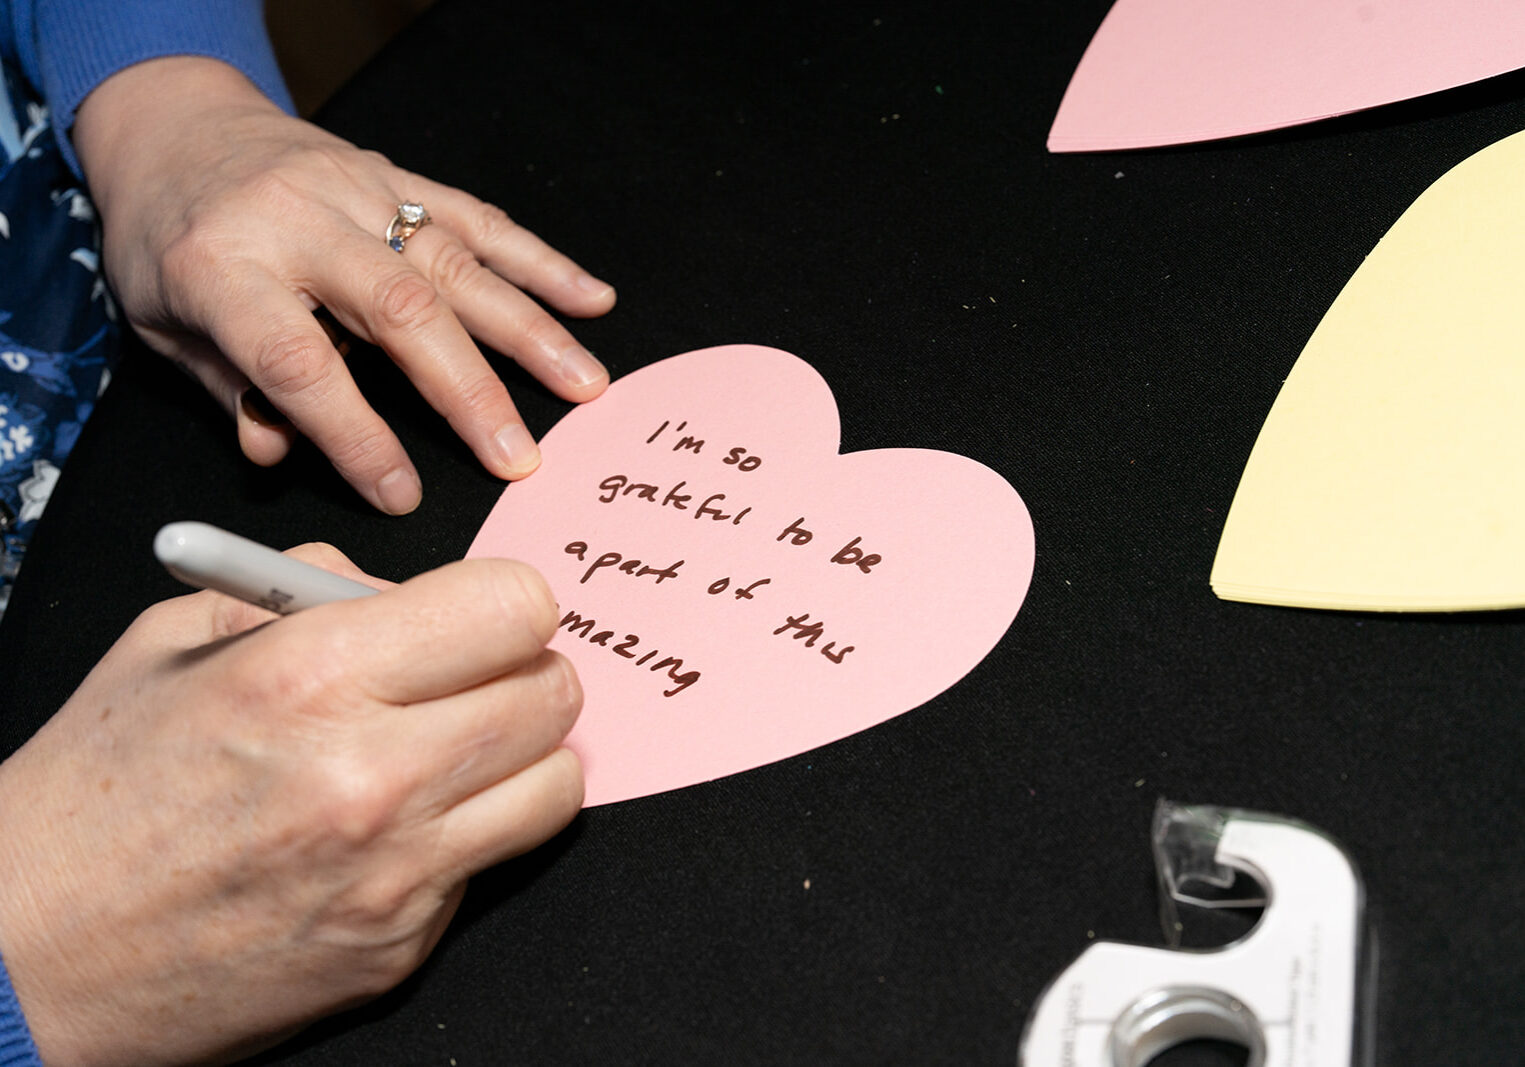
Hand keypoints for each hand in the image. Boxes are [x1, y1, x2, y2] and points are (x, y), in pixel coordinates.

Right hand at [0, 548, 582, 1064]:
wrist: (32, 956)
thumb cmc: (95, 794)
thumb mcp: (174, 641)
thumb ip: (305, 587)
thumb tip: (404, 588)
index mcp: (311, 677)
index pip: (512, 607)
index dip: (505, 603)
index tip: (481, 616)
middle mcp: (371, 774)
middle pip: (554, 692)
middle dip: (525, 672)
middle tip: (476, 680)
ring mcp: (395, 871)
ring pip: (558, 782)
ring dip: (523, 756)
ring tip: (461, 751)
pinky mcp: (401, 944)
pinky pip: (497, 861)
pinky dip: (474, 834)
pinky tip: (406, 827)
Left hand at [73, 56, 616, 514]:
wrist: (176, 126)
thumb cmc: (169, 239)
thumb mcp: (167, 325)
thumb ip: (229, 389)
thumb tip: (281, 452)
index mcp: (224, 266)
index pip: (298, 361)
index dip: (353, 434)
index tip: (398, 492)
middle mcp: (299, 221)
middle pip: (399, 310)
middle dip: (468, 391)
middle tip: (518, 457)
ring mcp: (359, 191)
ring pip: (456, 263)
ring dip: (530, 330)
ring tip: (584, 385)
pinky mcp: (400, 176)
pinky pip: (479, 218)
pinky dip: (541, 262)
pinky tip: (592, 297)